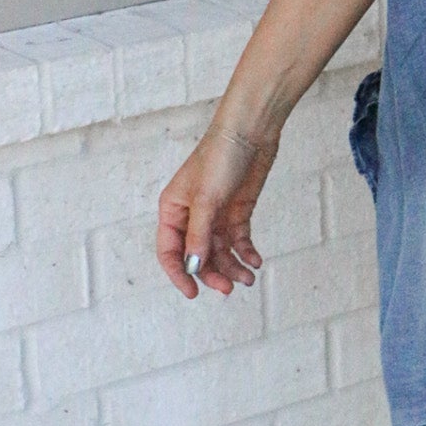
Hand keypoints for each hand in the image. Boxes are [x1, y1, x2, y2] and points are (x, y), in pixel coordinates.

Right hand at [156, 122, 277, 298]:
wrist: (251, 132)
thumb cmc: (220, 157)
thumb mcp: (206, 199)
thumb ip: (199, 235)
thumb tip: (194, 267)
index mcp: (172, 210)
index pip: (169, 251)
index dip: (179, 274)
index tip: (193, 293)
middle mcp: (191, 216)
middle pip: (198, 256)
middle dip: (213, 274)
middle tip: (230, 288)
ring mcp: (216, 215)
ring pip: (220, 252)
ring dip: (233, 267)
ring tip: (248, 278)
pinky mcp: (237, 212)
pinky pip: (239, 240)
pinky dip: (246, 252)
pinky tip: (255, 261)